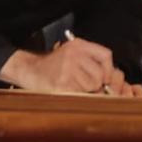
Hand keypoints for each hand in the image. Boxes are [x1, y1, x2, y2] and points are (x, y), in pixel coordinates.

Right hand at [0, 38, 137, 94]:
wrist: (28, 69)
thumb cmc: (51, 65)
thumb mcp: (71, 53)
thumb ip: (90, 61)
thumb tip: (114, 78)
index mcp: (78, 45)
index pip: (105, 55)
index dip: (108, 69)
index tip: (104, 78)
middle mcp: (73, 54)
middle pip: (100, 75)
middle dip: (95, 84)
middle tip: (83, 84)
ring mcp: (67, 69)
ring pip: (92, 86)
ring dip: (85, 91)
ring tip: (72, 86)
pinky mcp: (61, 83)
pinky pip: (81, 94)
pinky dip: (76, 96)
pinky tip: (66, 90)